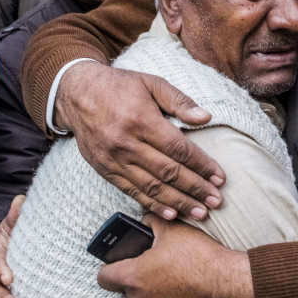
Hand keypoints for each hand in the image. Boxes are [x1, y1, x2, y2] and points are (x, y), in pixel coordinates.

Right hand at [55, 62, 222, 220]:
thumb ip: (180, 101)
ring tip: (200, 213)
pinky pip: (132, 191)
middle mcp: (127, 143)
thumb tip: (206, 117)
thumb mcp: (152, 83)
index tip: (220, 178)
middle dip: (195, 189)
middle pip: (168, 172)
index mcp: (142, 119)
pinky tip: (171, 214)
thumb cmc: (120, 86)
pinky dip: (152, 204)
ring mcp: (114, 159)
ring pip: (151, 186)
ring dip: (178, 203)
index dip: (202, 165)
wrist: (77, 94)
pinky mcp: (105, 170)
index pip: (179, 149)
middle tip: (216, 201)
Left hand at [98, 215, 253, 297]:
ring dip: (151, 283)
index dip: (109, 264)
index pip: (104, 276)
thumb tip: (145, 220)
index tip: (119, 257)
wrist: (227, 283)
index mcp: (133, 277)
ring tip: (170, 267)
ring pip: (143, 296)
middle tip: (150, 258)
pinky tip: (182, 279)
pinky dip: (167, 292)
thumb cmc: (199, 259)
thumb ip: (152, 221)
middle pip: (124, 287)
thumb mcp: (173, 229)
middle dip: (134, 272)